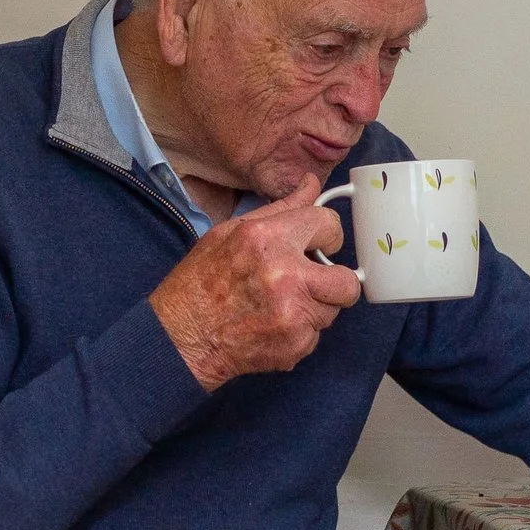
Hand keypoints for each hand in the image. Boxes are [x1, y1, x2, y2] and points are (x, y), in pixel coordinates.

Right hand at [149, 176, 361, 390]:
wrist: (181, 336)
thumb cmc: (200, 282)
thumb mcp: (231, 232)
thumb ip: (280, 209)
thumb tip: (310, 185)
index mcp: (267, 238)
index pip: (329, 225)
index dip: (327, 237)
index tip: (320, 246)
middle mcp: (285, 275)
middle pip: (347, 280)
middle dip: (335, 282)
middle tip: (312, 283)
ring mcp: (292, 314)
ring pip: (333, 310)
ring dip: (314, 308)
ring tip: (281, 305)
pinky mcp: (295, 343)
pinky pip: (316, 335)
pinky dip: (299, 332)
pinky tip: (271, 325)